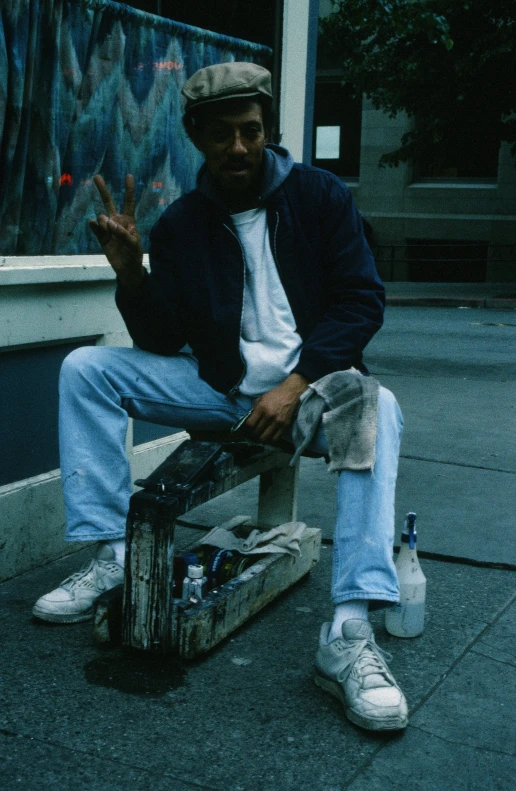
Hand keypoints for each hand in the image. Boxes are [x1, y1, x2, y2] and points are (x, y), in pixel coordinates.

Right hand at [89, 174, 143, 293]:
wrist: (126, 269)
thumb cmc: (134, 254)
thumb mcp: (133, 244)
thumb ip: (122, 233)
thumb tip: (109, 222)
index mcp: (129, 220)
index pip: (129, 202)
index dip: (129, 189)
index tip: (128, 175)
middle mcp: (117, 221)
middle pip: (109, 202)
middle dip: (103, 190)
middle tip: (96, 177)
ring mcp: (108, 228)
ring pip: (101, 217)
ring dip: (104, 223)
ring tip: (109, 231)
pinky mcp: (101, 237)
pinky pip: (95, 228)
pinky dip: (94, 226)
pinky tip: (93, 225)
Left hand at [244, 373, 309, 443]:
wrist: (290, 393)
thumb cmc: (275, 395)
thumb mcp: (261, 398)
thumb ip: (254, 409)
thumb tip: (249, 420)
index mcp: (261, 408)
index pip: (250, 424)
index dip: (246, 429)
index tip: (247, 429)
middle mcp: (269, 415)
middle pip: (256, 432)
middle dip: (253, 434)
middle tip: (253, 434)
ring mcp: (278, 421)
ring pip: (265, 438)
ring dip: (261, 439)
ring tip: (260, 436)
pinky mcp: (285, 425)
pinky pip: (275, 438)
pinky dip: (270, 440)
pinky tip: (269, 436)